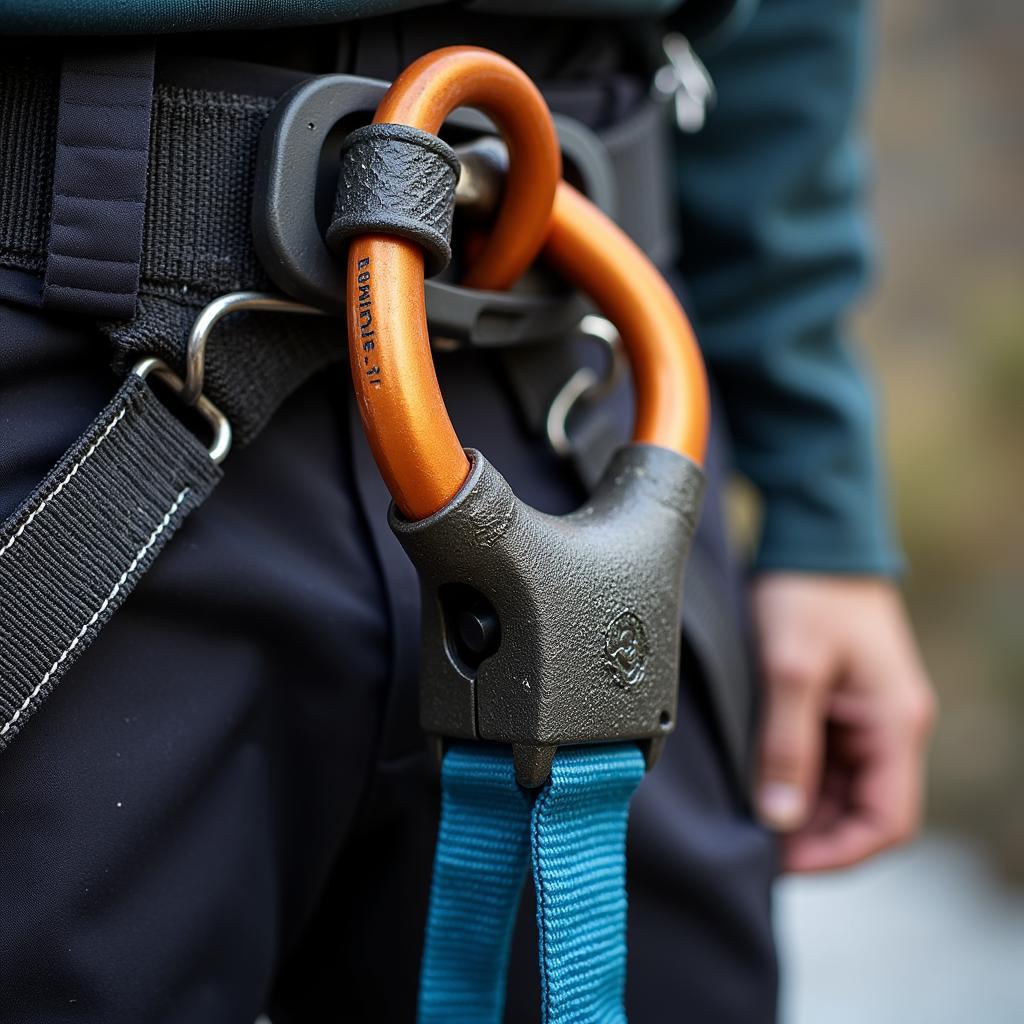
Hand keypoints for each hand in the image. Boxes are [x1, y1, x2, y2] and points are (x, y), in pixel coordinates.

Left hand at [751, 574, 935, 871]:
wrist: (814, 537)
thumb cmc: (808, 593)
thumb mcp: (789, 669)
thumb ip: (787, 746)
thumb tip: (779, 819)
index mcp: (895, 725)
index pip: (888, 822)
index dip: (838, 854)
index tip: (781, 861)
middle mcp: (890, 728)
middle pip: (864, 812)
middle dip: (814, 835)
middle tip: (754, 844)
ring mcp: (866, 717)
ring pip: (843, 789)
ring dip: (803, 809)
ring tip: (749, 818)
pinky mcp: (841, 704)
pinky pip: (827, 760)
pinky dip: (797, 779)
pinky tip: (759, 783)